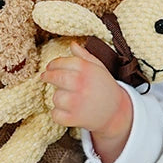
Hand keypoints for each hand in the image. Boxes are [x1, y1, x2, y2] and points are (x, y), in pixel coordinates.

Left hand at [41, 42, 132, 162]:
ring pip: (55, 97)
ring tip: (69, 99)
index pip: (63, 62)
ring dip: (58, 98)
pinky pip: (55, 114)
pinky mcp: (74, 118)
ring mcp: (76, 102)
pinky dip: (58, 114)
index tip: (50, 66)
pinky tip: (68, 111)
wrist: (117, 113)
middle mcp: (80, 83)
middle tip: (45, 77)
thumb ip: (84, 56)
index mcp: (87, 69)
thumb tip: (72, 44)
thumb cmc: (106, 88)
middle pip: (55, 77)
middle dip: (47, 76)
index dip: (54, 64)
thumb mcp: (99, 68)